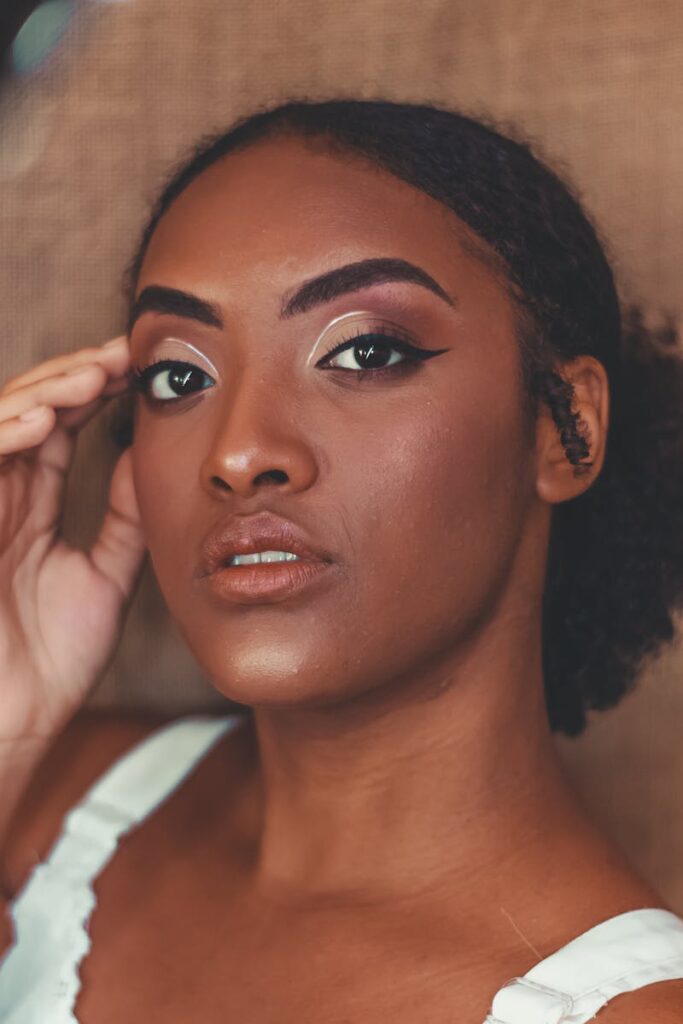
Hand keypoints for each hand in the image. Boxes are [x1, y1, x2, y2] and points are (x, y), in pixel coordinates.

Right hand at [0, 336, 145, 744]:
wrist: (4, 732)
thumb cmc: (44, 667)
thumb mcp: (102, 579)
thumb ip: (120, 519)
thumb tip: (147, 460)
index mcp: (27, 506)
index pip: (59, 427)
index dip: (96, 392)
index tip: (143, 371)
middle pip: (27, 410)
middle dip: (73, 378)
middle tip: (125, 359)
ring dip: (40, 394)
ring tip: (92, 378)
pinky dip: (1, 436)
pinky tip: (44, 422)